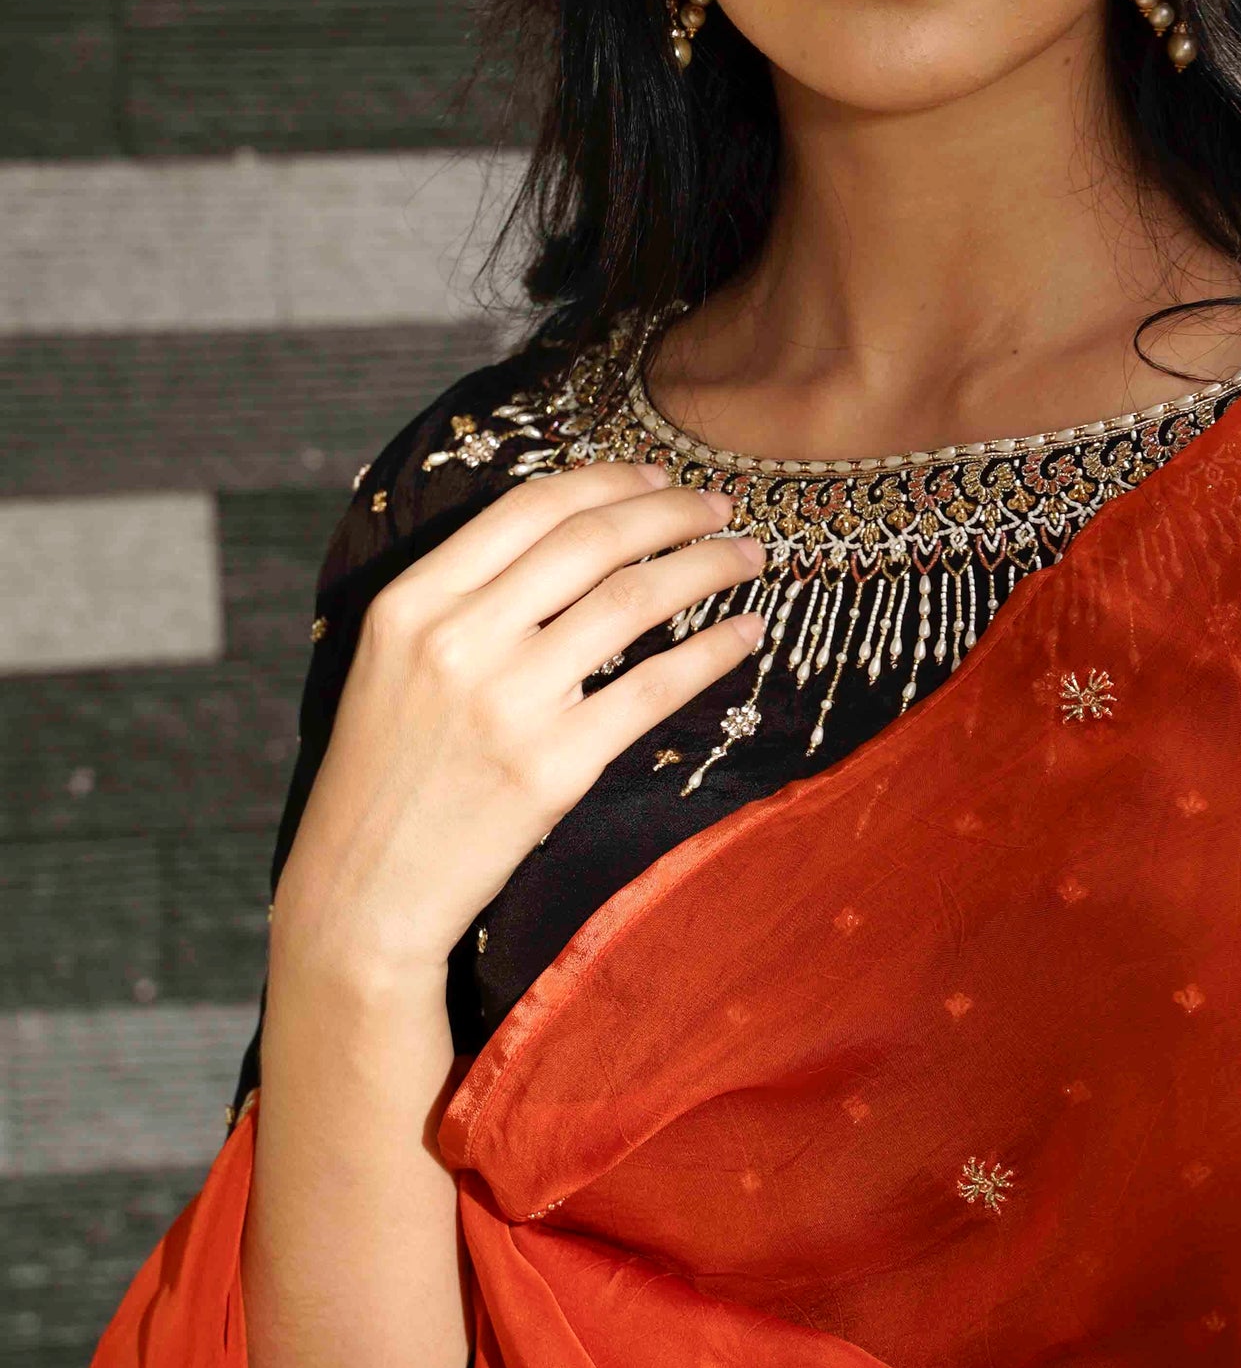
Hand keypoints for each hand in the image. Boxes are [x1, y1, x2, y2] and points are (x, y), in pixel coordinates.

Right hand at [270, 461, 762, 992]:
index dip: (609, 480)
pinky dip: (711, 652)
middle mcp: (458, 640)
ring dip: (706, 568)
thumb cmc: (385, 771)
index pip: (529, 507)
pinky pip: (654, 690)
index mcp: (412, 601)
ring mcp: (508, 703)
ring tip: (748, 557)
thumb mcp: (392, 660)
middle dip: (673, 512)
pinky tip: (744, 634)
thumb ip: (460, 595)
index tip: (661, 477)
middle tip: (724, 506)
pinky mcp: (552, 768)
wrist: (364, 890)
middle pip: (592, 541)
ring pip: (633, 601)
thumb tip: (566, 532)